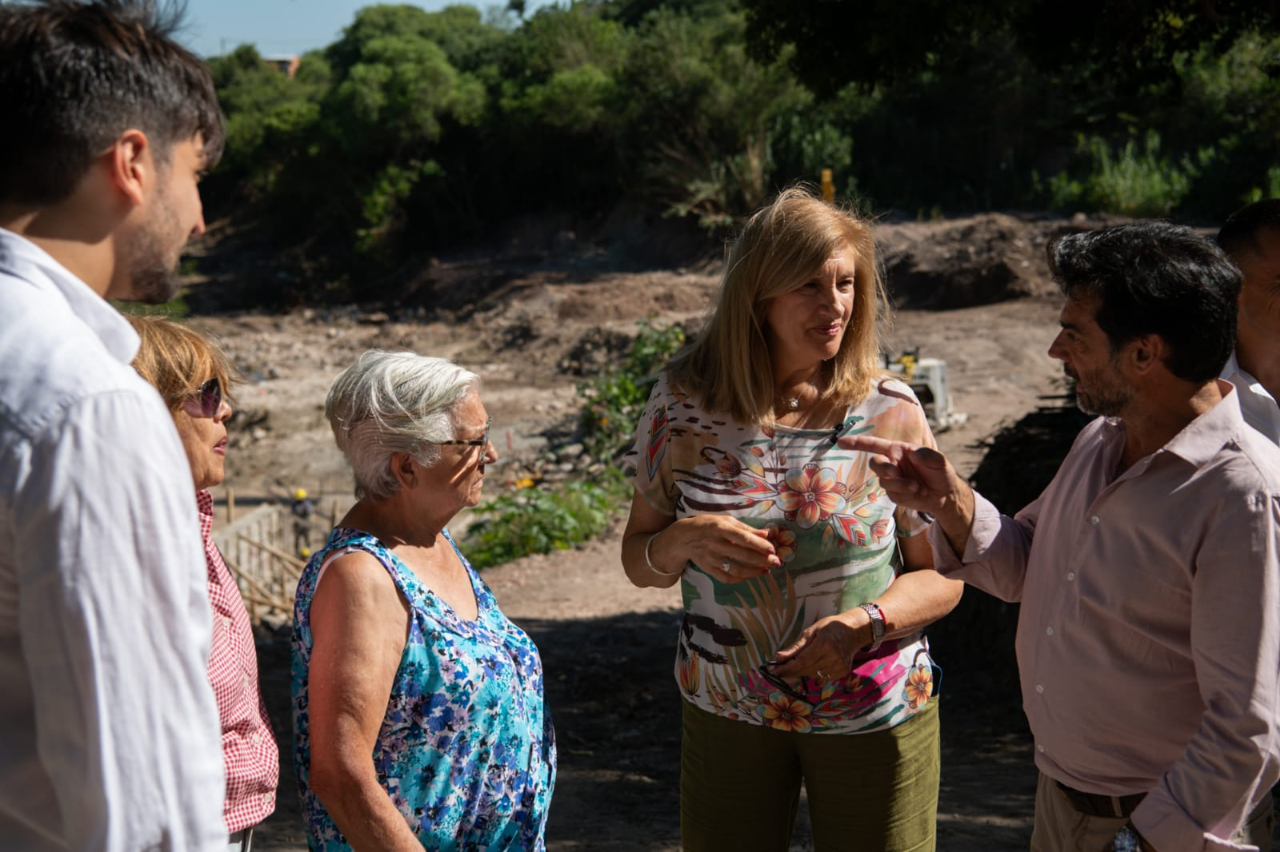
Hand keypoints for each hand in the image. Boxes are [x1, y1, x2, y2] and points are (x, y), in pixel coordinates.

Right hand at [653, 514, 780, 583]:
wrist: (683, 537)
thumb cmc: (708, 525)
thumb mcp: (725, 521)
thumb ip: (746, 528)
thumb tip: (767, 533)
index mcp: (720, 528)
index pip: (743, 538)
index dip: (759, 544)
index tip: (772, 549)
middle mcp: (715, 544)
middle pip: (742, 555)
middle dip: (761, 560)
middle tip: (776, 562)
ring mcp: (711, 558)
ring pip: (736, 569)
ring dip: (753, 571)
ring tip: (766, 570)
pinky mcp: (708, 569)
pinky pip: (726, 578)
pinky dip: (740, 579)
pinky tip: (750, 576)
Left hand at [769, 611, 866, 678]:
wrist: (853, 631)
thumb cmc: (830, 627)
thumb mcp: (811, 632)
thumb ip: (796, 647)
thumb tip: (778, 657)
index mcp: (825, 644)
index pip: (802, 661)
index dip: (788, 668)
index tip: (776, 671)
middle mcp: (834, 656)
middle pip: (807, 670)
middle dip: (792, 671)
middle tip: (781, 670)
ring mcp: (840, 665)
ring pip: (814, 675)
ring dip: (803, 672)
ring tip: (797, 665)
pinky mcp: (843, 671)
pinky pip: (823, 677)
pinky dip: (814, 673)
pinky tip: (812, 665)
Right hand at [840, 434, 962, 514]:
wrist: (946, 495)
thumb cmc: (941, 472)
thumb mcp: (940, 460)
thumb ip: (928, 455)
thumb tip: (912, 454)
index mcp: (898, 450)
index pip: (873, 444)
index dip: (856, 443)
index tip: (840, 442)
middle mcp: (892, 463)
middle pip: (875, 464)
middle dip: (884, 468)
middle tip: (896, 473)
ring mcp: (892, 480)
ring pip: (884, 482)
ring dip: (900, 485)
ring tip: (918, 487)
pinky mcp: (895, 494)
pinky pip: (893, 495)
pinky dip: (905, 494)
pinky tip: (918, 493)